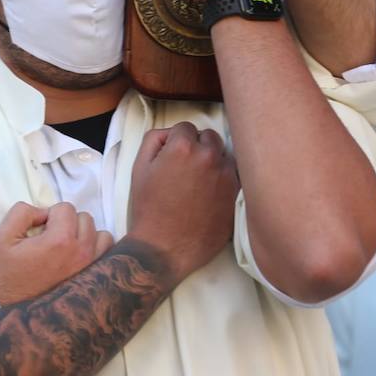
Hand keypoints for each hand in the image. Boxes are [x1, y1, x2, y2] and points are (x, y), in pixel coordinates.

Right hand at [0, 202, 113, 305]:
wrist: (14, 309)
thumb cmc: (7, 272)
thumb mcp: (2, 236)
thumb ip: (23, 212)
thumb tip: (44, 212)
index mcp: (60, 240)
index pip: (65, 207)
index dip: (49, 215)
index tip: (39, 231)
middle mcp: (81, 252)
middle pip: (84, 218)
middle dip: (67, 223)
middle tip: (51, 239)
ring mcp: (91, 266)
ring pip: (100, 233)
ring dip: (84, 235)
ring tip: (67, 247)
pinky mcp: (95, 278)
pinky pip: (108, 253)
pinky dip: (96, 249)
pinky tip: (79, 255)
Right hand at [127, 121, 239, 277]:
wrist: (164, 248)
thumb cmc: (148, 208)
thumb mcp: (139, 168)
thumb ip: (154, 140)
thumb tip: (170, 134)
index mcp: (184, 148)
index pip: (186, 127)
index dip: (176, 140)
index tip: (172, 155)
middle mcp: (210, 157)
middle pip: (210, 137)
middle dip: (198, 146)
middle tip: (185, 167)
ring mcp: (227, 177)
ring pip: (224, 156)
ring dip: (213, 162)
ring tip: (199, 182)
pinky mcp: (237, 195)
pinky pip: (234, 177)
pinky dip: (224, 180)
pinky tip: (210, 195)